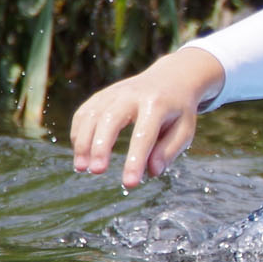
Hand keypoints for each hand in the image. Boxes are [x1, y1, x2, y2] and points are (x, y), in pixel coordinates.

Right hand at [70, 47, 226, 188]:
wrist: (171, 78)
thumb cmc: (178, 110)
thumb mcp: (184, 129)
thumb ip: (169, 150)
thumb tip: (152, 172)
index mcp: (157, 104)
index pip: (144, 135)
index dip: (135, 160)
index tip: (129, 184)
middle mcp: (132, 94)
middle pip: (110, 119)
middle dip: (101, 146)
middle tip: (97, 171)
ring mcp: (114, 92)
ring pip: (91, 115)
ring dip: (83, 142)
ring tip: (82, 168)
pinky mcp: (101, 95)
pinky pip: (84, 113)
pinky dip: (78, 133)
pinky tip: (80, 153)